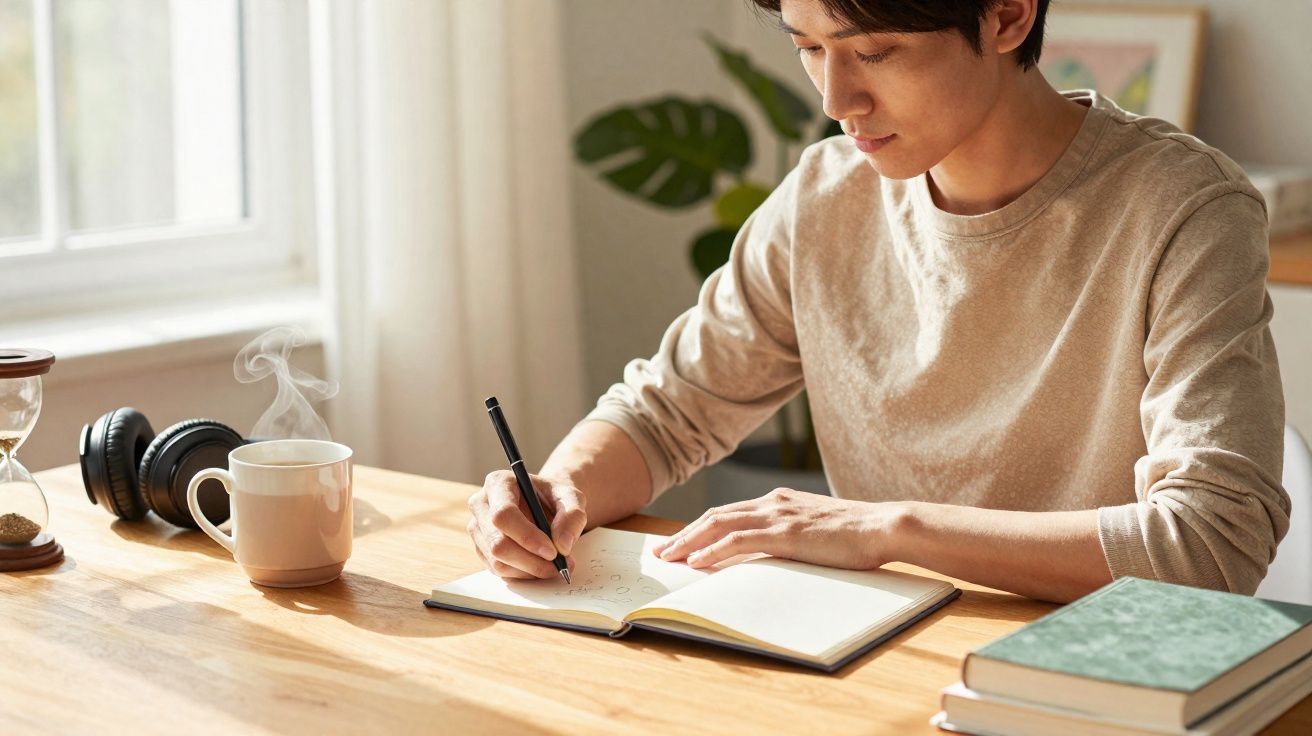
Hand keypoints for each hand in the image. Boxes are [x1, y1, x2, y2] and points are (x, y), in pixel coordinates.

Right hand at [466, 471, 586, 579]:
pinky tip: (540, 565)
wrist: (545, 504)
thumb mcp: (572, 497)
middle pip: (497, 543)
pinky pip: (499, 571)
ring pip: (498, 562)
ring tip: (554, 566)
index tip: (552, 552)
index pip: (503, 514)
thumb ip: (572, 516)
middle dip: (531, 560)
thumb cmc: (554, 497)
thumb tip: (562, 545)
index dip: (527, 536)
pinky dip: (524, 574)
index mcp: (498, 483)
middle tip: (559, 566)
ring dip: (530, 570)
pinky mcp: (481, 549)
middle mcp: (481, 505)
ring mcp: (478, 529)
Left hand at [650, 489, 902, 569]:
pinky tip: (697, 561)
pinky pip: (739, 541)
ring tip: (668, 558)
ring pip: (719, 525)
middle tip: (660, 552)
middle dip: (684, 534)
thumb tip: (769, 552)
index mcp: (778, 501)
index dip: (699, 528)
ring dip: (689, 542)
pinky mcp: (786, 533)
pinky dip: (713, 550)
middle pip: (715, 516)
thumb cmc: (856, 534)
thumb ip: (789, 535)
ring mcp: (778, 516)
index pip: (728, 513)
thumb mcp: (813, 530)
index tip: (678, 542)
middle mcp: (772, 503)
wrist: (883, 526)